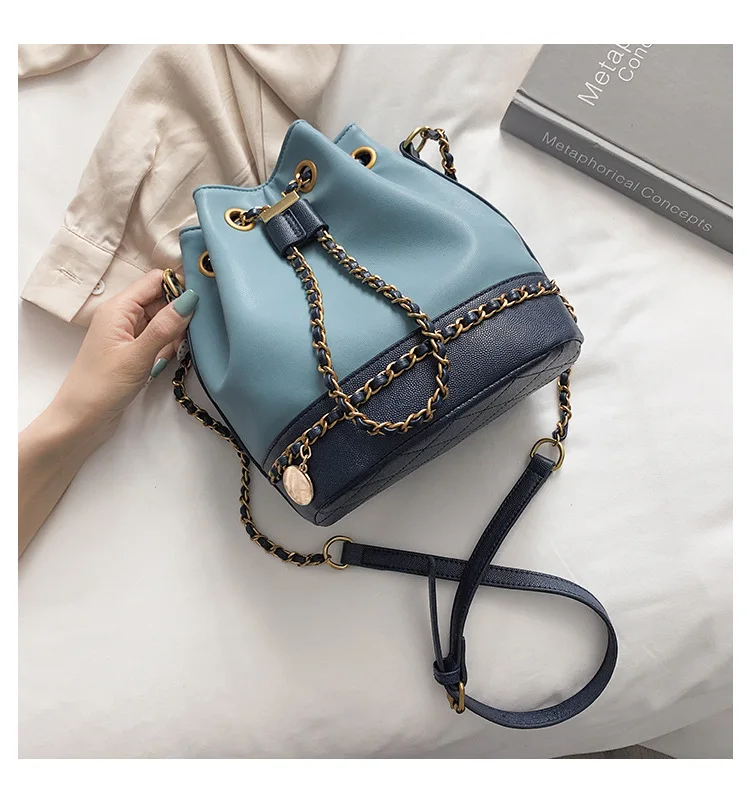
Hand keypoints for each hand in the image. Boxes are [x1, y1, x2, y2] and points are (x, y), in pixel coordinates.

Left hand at [49, 269, 198, 439]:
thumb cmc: (102, 387)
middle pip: (161, 299)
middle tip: (198, 329)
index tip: (203, 300)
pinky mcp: (133, 352)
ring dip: (176, 331)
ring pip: (162, 320)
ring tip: (181, 348)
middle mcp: (123, 317)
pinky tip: (171, 359)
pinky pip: (158, 339)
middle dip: (181, 311)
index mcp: (119, 309)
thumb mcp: (138, 356)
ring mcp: (128, 335)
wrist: (81, 420)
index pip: (155, 280)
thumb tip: (191, 299)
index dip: (179, 285)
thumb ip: (165, 327)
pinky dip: (169, 346)